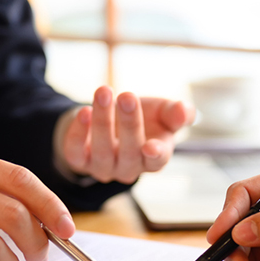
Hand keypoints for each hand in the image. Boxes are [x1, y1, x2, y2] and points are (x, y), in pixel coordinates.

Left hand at [60, 86, 194, 183]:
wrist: (110, 119)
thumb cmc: (144, 117)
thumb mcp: (163, 112)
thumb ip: (177, 113)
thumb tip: (184, 111)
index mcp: (154, 158)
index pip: (157, 161)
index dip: (155, 155)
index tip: (151, 145)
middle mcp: (129, 168)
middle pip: (130, 153)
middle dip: (129, 124)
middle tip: (128, 96)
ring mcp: (103, 167)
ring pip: (102, 151)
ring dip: (102, 121)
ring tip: (104, 92)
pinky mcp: (80, 161)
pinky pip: (76, 153)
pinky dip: (78, 133)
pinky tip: (83, 112)